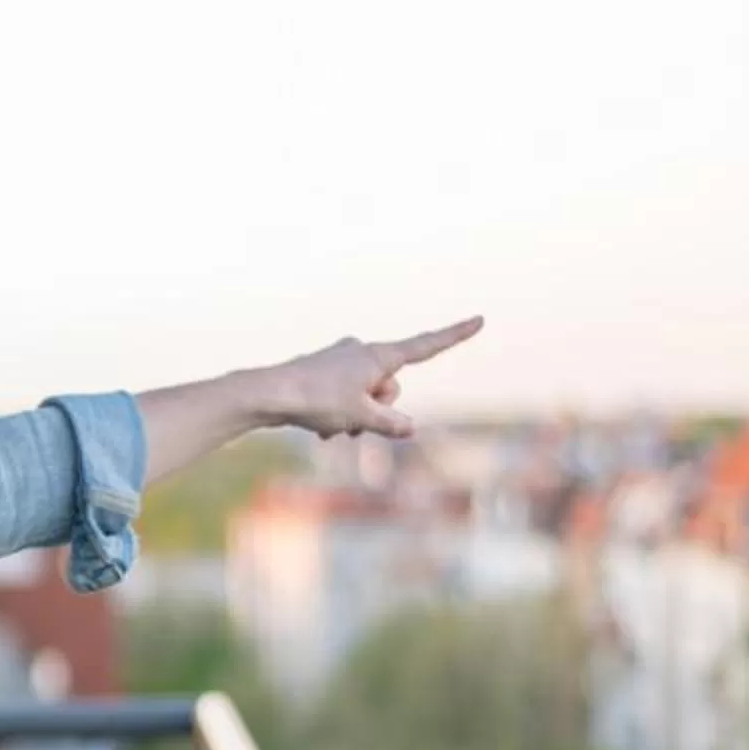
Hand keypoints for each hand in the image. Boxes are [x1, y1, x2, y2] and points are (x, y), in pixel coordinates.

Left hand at [260, 318, 483, 439]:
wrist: (268, 394)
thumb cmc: (316, 401)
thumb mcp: (362, 417)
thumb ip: (391, 423)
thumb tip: (410, 427)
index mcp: (378, 356)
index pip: (426, 346)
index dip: (454, 336)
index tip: (480, 319)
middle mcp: (362, 351)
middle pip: (390, 388)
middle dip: (378, 410)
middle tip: (353, 422)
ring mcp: (342, 361)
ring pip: (366, 398)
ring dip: (356, 418)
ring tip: (332, 427)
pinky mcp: (325, 373)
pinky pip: (345, 400)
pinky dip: (339, 416)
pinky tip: (320, 430)